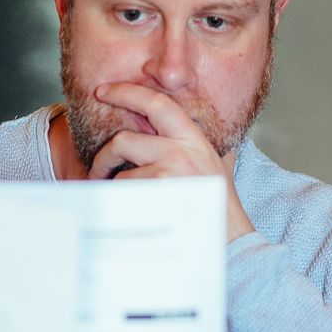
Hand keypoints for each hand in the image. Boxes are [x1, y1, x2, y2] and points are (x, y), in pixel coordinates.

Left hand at [86, 82, 254, 241]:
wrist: (234, 240)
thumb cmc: (220, 208)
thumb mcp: (214, 166)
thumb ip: (196, 146)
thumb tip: (183, 131)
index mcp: (194, 138)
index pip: (156, 103)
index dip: (125, 92)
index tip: (103, 91)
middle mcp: (182, 149)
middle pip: (123, 140)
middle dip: (103, 157)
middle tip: (97, 171)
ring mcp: (170, 169)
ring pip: (121, 173)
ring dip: (115, 191)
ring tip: (122, 204)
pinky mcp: (160, 190)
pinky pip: (125, 194)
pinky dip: (122, 206)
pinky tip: (134, 215)